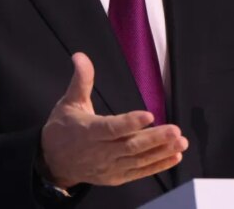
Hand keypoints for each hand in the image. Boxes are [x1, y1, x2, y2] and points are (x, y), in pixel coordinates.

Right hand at [41, 52, 187, 188]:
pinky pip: (139, 172)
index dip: (130, 122)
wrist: (53, 162)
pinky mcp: (116, 177)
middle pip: (130, 146)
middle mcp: (100, 152)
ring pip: (138, 160)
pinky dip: (157, 165)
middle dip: (154, 139)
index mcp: (88, 131)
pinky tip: (174, 156)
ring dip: (161, 152)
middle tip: (175, 130)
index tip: (149, 115)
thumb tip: (80, 56)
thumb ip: (81, 80)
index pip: (111, 128)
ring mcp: (109, 167)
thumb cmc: (63, 129)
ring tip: (181, 142)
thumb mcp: (69, 102)